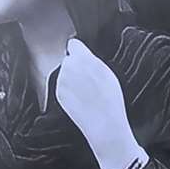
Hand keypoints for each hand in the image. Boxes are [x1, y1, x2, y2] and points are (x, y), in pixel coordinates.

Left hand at [54, 37, 135, 168]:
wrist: (104, 124)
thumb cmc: (110, 99)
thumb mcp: (107, 72)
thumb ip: (91, 58)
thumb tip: (78, 50)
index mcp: (83, 58)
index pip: (73, 45)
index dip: (79, 51)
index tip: (83, 57)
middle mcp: (69, 68)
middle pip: (69, 60)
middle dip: (76, 66)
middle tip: (89, 80)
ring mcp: (62, 81)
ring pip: (65, 73)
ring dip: (72, 78)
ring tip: (87, 91)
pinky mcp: (58, 93)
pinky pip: (62, 86)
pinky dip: (69, 90)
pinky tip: (81, 98)